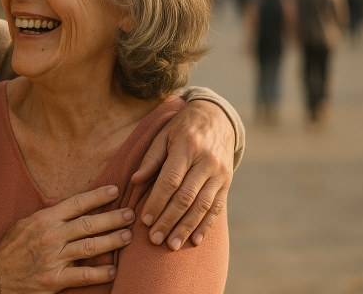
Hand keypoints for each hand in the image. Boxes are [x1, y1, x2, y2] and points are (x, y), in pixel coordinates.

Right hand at [0, 186, 134, 293]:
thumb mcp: (26, 223)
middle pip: (88, 224)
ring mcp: (53, 259)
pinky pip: (83, 276)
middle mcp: (50, 237)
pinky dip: (100, 273)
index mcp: (44, 219)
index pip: (76, 203)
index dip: (98, 196)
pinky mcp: (53, 280)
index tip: (115, 190)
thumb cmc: (12, 247)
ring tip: (127, 237)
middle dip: (112, 218)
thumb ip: (49, 216)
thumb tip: (73, 206)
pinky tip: (113, 270)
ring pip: (90, 247)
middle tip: (130, 215)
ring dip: (112, 241)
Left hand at [130, 100, 233, 250]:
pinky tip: (195, 240)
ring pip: (203, 206)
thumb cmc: (183, 127)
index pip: (170, 180)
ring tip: (171, 245)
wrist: (218, 118)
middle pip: (186, 197)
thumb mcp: (164, 134)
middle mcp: (206, 161)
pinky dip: (206, 225)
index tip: (144, 219)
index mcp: (187, 147)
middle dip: (169, 220)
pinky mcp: (227, 182)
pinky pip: (217, 207)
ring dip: (186, 228)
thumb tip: (135, 180)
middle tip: (154, 238)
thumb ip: (151, 158)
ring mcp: (219, 173)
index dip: (157, 201)